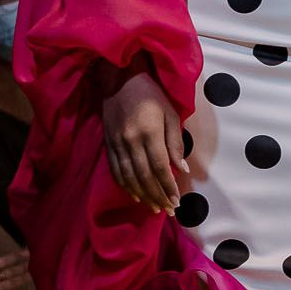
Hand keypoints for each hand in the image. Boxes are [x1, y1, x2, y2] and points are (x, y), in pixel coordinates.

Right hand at [101, 70, 187, 212]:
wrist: (120, 78)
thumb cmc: (152, 94)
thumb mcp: (171, 113)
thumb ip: (176, 142)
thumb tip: (182, 169)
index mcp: (149, 132)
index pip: (159, 167)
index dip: (168, 186)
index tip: (176, 201)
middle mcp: (131, 141)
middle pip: (144, 176)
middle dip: (157, 196)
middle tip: (168, 210)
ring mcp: (117, 143)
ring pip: (129, 176)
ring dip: (142, 195)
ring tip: (154, 208)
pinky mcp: (108, 143)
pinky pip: (116, 170)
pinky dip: (125, 185)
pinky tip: (135, 195)